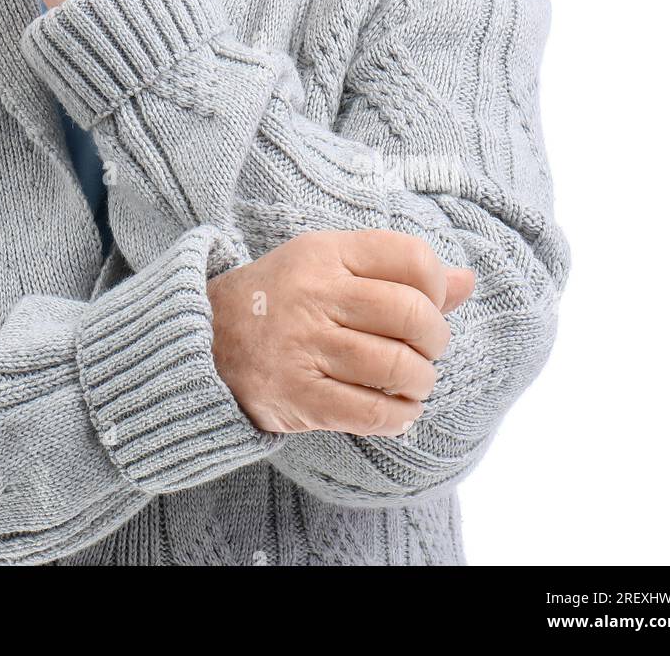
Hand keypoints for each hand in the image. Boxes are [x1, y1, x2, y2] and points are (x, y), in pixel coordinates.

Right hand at [205, 228, 476, 435]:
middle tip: (426, 349)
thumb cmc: (282, 300)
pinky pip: (372, 412)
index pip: (411, 258)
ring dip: (421, 382)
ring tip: (412, 382)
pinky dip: (399, 416)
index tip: (430, 304)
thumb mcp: (330, 266)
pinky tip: (397, 410)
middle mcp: (315, 294)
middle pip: (411, 313)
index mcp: (326, 253)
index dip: (438, 286)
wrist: (202, 340)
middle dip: (436, 339)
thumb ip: (396, 272)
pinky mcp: (298, 395)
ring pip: (398, 365)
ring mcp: (304, 345)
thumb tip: (467, 280)